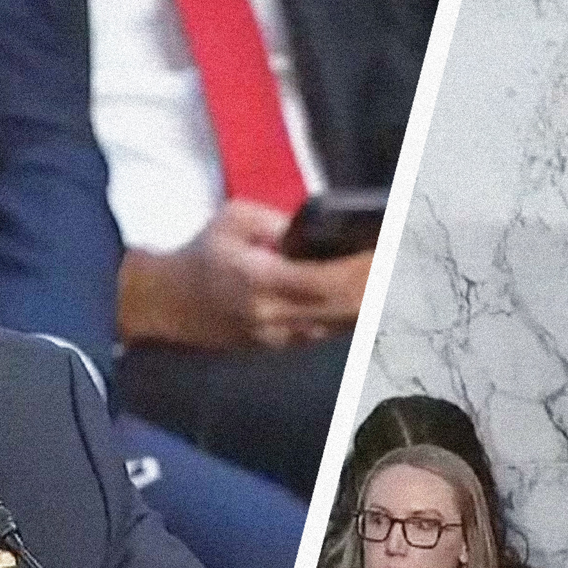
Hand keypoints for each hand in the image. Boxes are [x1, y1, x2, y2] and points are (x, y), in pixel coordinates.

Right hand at [118, 200, 369, 350]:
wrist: (168, 304)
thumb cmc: (203, 254)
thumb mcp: (234, 218)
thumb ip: (280, 223)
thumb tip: (323, 230)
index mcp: (261, 280)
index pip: (329, 280)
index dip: (364, 268)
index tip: (387, 248)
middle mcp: (275, 316)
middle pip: (345, 310)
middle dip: (376, 286)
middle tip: (399, 261)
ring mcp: (280, 339)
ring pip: (341, 327)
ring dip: (369, 304)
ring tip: (390, 277)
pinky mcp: (282, 349)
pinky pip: (328, 334)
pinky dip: (351, 316)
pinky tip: (367, 298)